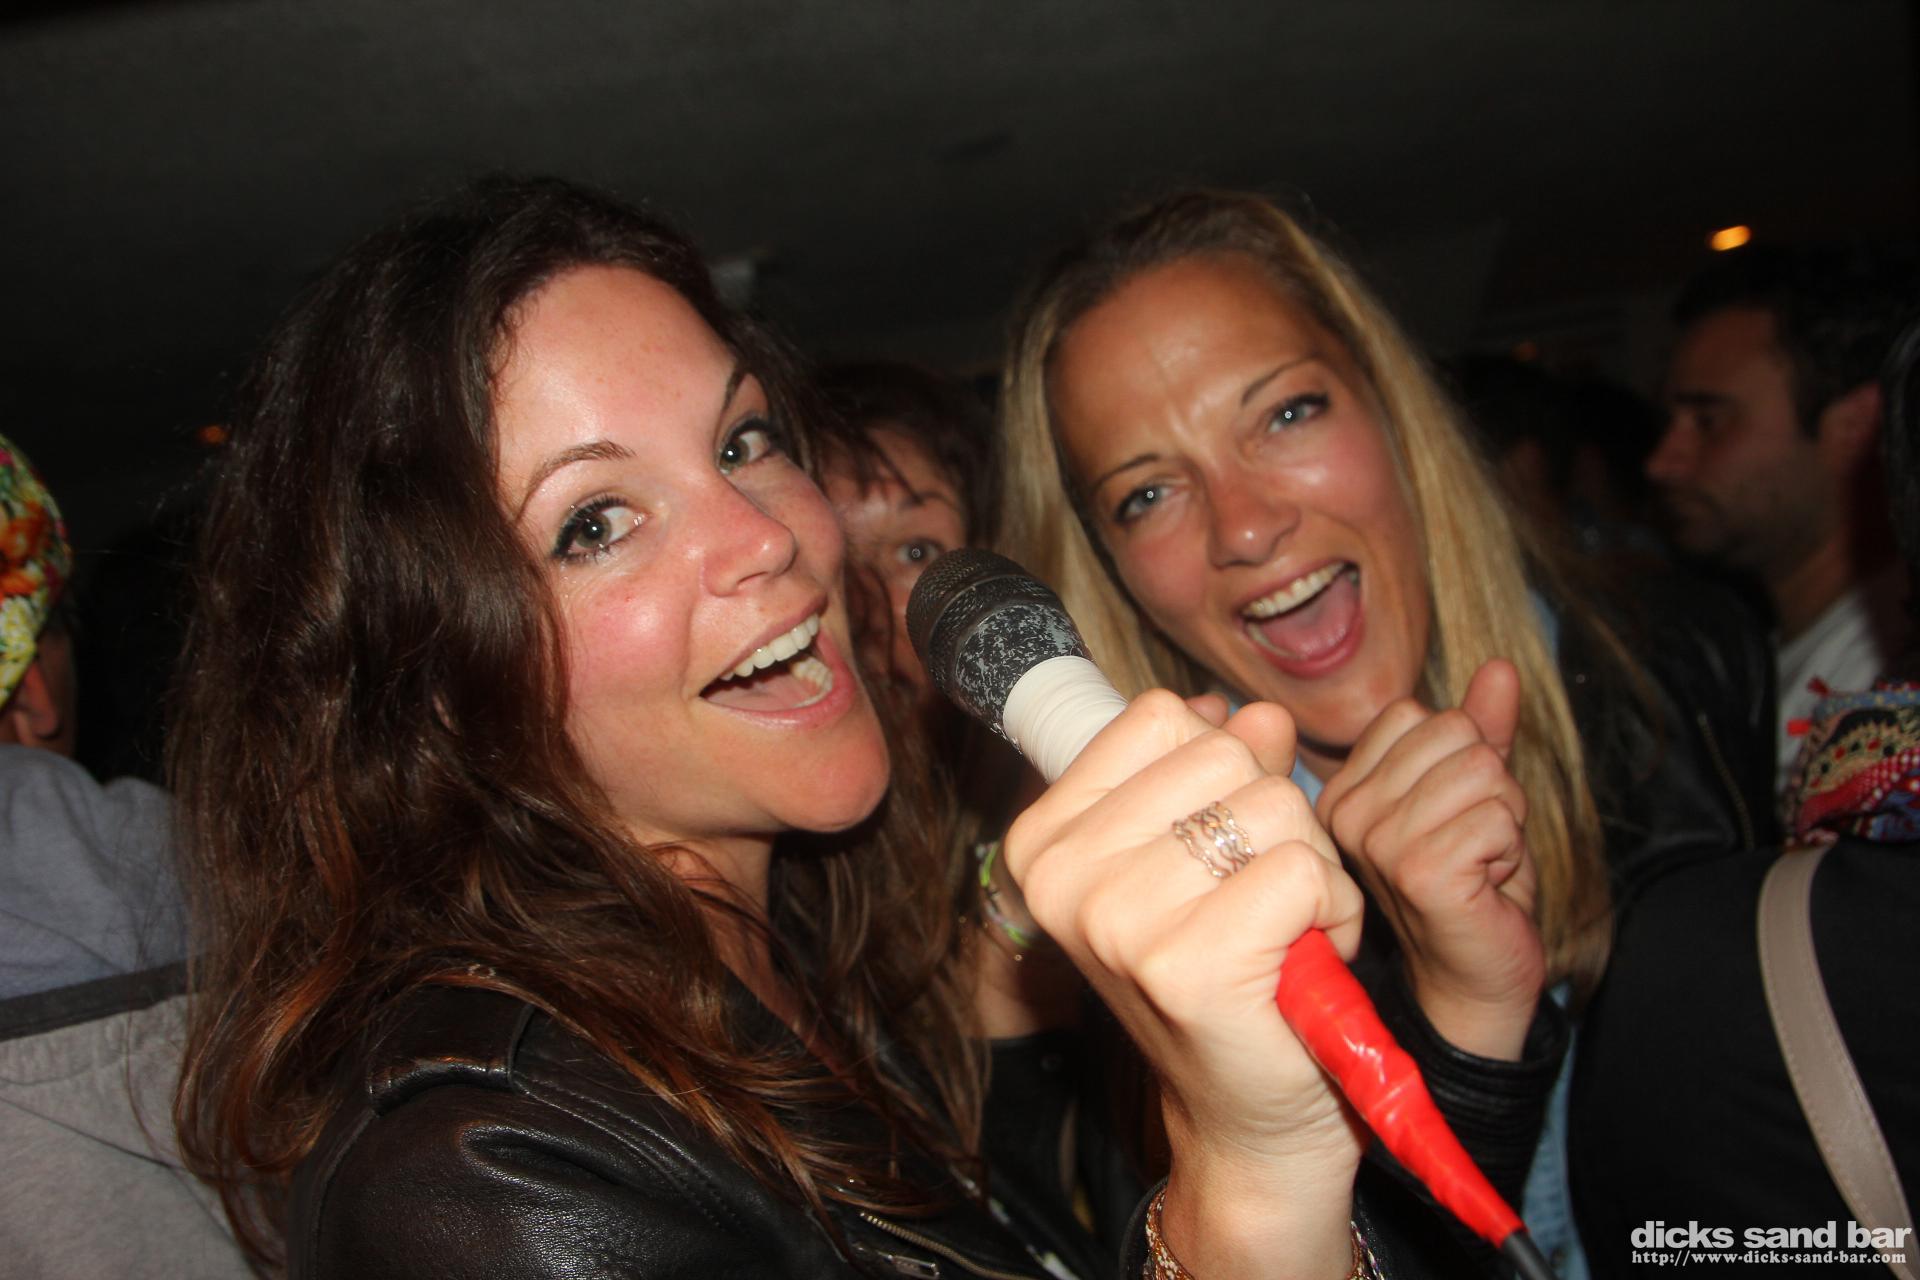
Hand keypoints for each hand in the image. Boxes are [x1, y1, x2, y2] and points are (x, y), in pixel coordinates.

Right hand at [1003, 691, 1363, 1277]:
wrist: (1251, 1117)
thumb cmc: (1235, 975)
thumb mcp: (1212, 851)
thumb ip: (1227, 769)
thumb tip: (1262, 715)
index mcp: (1045, 839)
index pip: (1162, 718)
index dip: (1224, 768)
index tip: (1216, 851)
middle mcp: (1062, 876)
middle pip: (1225, 755)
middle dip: (1278, 820)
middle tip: (1262, 903)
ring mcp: (1116, 922)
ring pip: (1273, 807)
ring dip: (1312, 869)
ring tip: (1283, 934)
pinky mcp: (1187, 966)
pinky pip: (1302, 869)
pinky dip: (1332, 911)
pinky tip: (1303, 963)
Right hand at [1315, 660, 1545, 1060]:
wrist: (1477, 980)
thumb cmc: (1475, 890)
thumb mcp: (1479, 798)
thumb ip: (1484, 733)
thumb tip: (1500, 667)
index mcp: (1345, 790)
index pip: (1419, 714)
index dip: (1462, 759)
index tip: (1450, 822)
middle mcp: (1345, 811)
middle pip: (1454, 734)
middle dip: (1491, 788)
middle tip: (1471, 849)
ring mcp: (1375, 841)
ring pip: (1482, 771)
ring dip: (1503, 821)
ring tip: (1478, 867)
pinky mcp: (1416, 870)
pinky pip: (1496, 816)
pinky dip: (1509, 851)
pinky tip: (1484, 887)